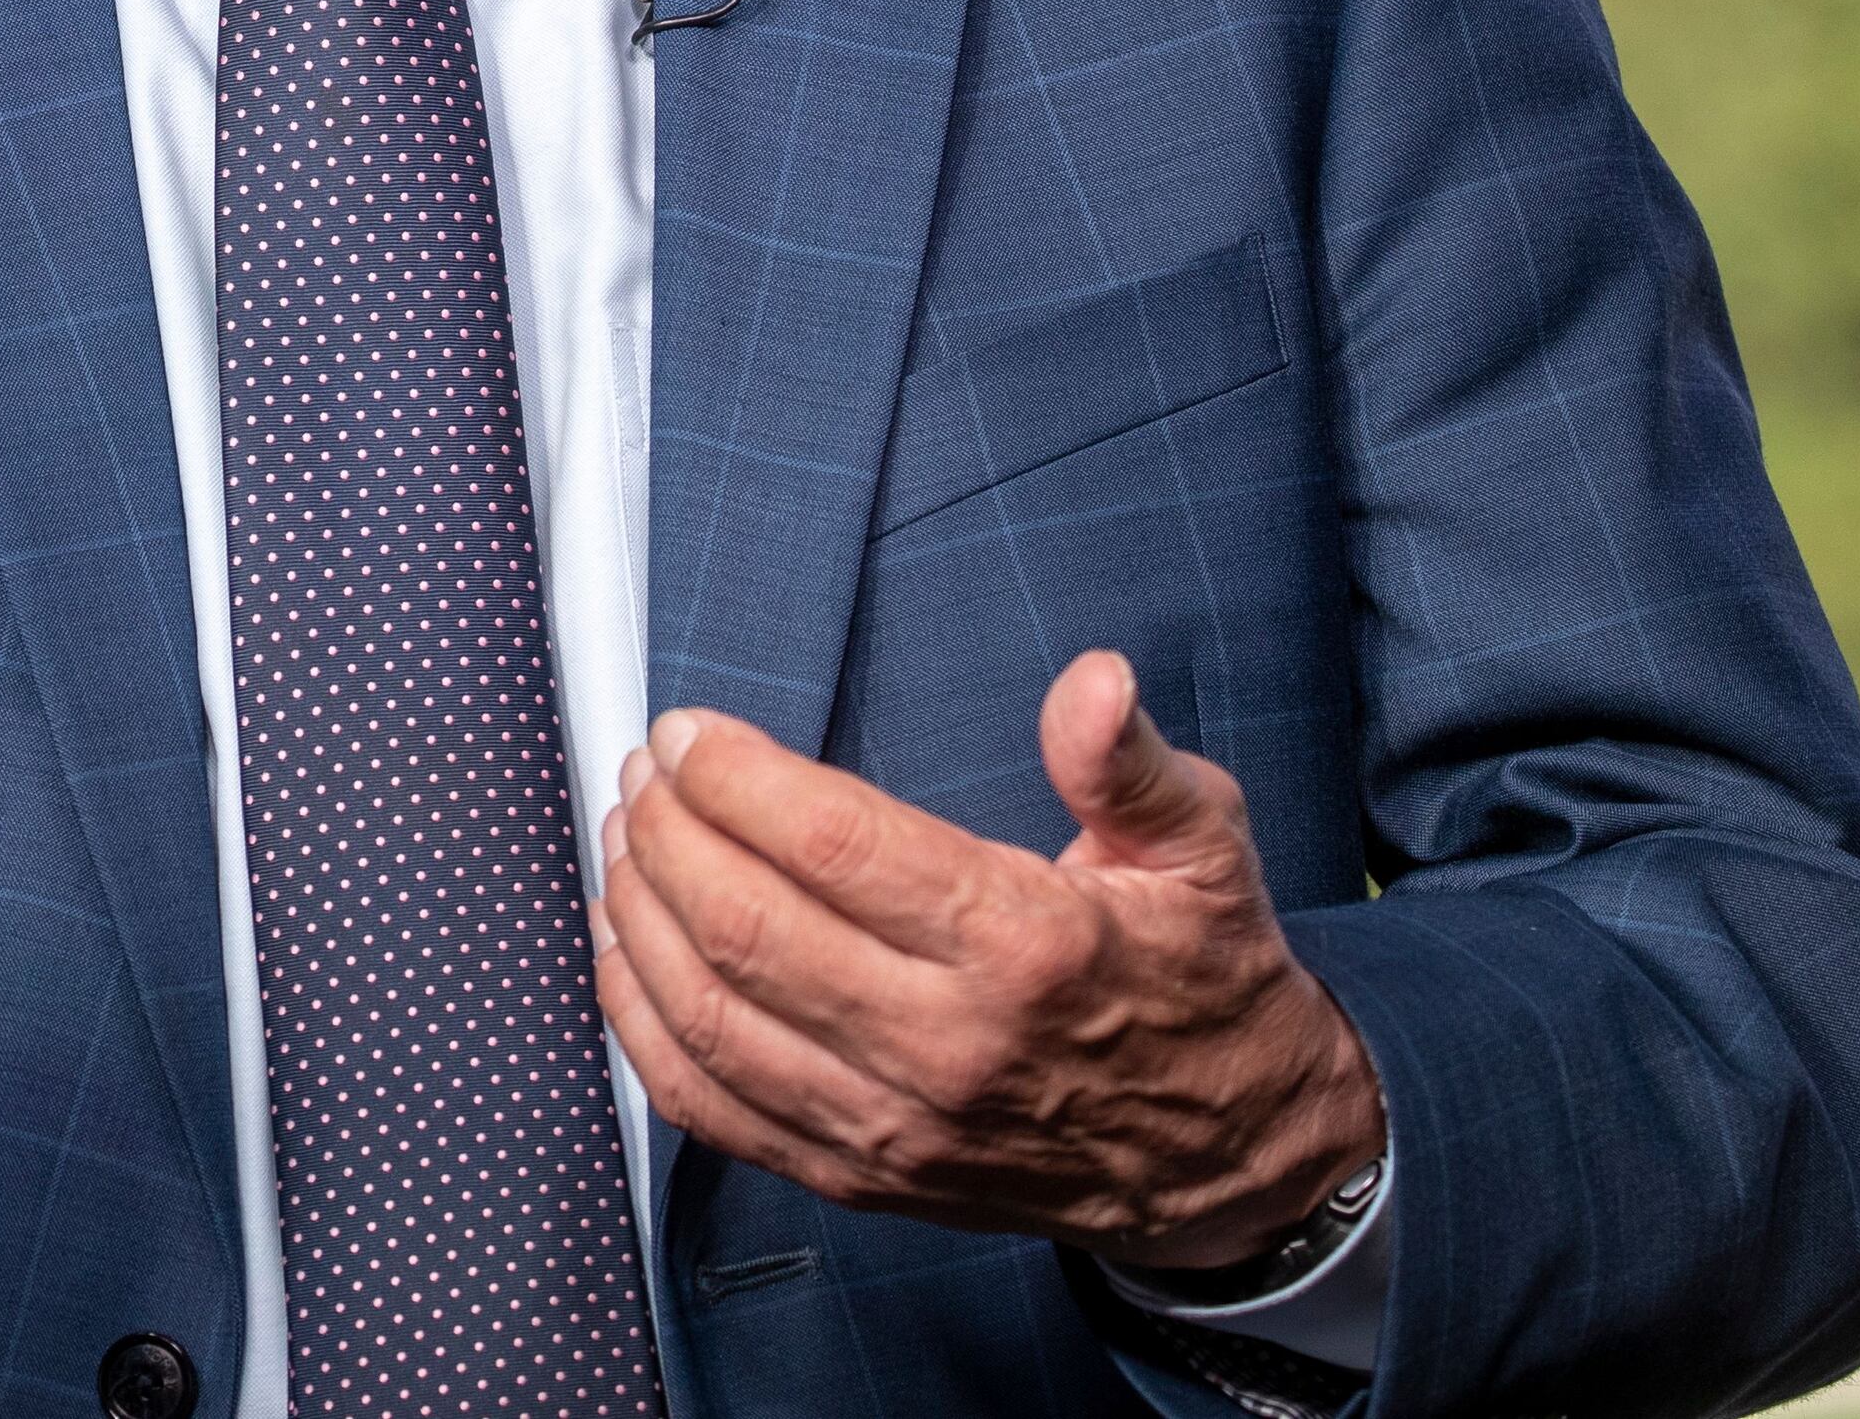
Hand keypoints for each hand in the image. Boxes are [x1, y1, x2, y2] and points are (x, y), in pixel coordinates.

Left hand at [592, 650, 1385, 1267]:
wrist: (1236, 1158)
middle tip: (645, 769)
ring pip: (710, 1020)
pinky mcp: (865, 1178)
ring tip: (624, 838)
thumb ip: (1131, 761)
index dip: (733, 775)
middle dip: (667, 830)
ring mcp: (897, 1125)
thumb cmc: (1205, 983)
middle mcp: (947, 1044)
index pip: (830, 842)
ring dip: (640, 917)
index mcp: (1025, 944)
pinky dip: (644, 1029)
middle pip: (746, 927)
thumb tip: (1094, 681)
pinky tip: (628, 955)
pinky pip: (713, 1112)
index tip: (688, 730)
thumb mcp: (1203, 849)